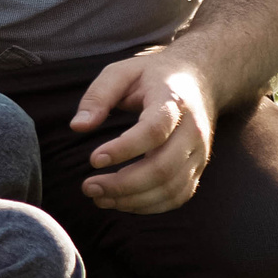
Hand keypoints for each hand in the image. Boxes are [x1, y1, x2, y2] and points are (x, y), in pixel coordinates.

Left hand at [71, 52, 214, 212]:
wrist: (200, 80)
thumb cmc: (153, 76)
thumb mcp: (122, 71)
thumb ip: (98, 96)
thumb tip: (78, 126)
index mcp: (173, 102)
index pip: (153, 131)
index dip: (124, 149)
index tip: (93, 160)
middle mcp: (192, 131)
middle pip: (163, 168)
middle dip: (123, 184)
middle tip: (88, 188)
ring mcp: (199, 153)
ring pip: (172, 188)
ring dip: (133, 200)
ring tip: (99, 198)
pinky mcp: (198, 168)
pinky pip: (178, 196)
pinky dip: (150, 206)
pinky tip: (122, 202)